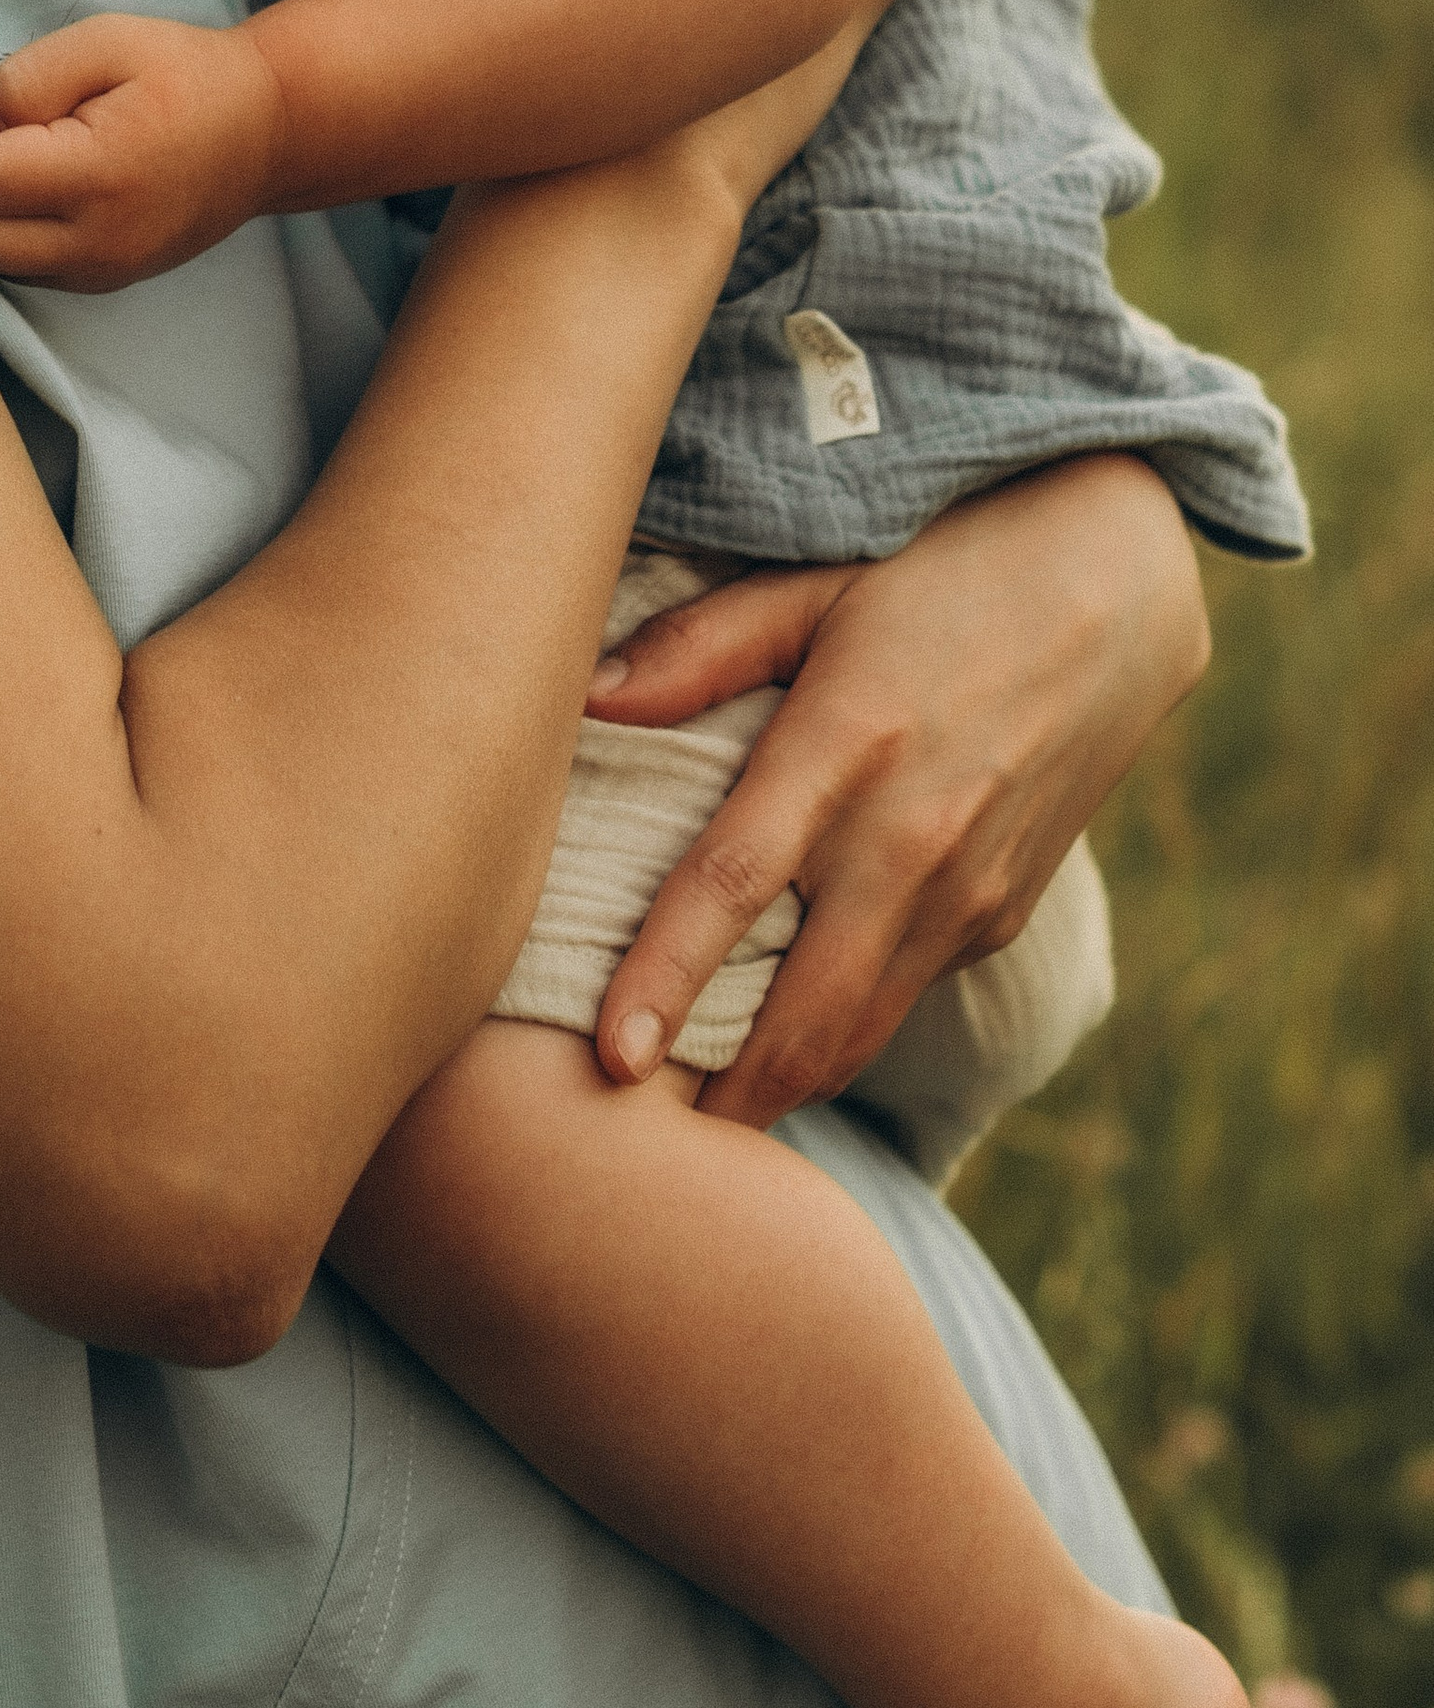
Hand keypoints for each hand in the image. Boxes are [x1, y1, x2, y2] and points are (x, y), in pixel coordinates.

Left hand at [0, 12, 286, 289]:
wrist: (266, 131)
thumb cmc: (186, 75)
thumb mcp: (108, 39)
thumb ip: (32, 74)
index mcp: (103, 178)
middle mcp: (101, 243)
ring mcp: (104, 272)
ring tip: (16, 151)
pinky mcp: (104, 282)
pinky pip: (21, 267)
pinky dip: (6, 227)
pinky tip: (36, 181)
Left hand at [584, 454, 1210, 1119]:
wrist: (1121, 592)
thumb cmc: (945, 566)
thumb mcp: (819, 579)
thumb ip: (701, 647)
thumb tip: (587, 696)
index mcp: (850, 744)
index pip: (733, 884)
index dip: (664, 980)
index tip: (607, 1059)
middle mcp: (916, 838)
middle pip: (806, 1012)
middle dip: (726, 1092)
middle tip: (643, 1141)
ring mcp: (971, 888)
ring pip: (860, 1028)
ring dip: (784, 1082)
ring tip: (698, 1117)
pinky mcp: (1002, 911)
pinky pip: (903, 992)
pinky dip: (842, 1033)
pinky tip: (784, 1040)